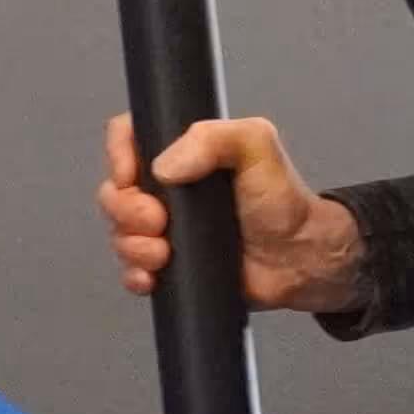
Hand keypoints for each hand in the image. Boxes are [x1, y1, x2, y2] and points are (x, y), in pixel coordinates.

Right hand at [101, 113, 368, 311]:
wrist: (299, 258)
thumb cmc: (283, 200)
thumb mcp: (257, 145)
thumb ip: (213, 138)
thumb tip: (164, 165)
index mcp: (183, 152)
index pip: (128, 137)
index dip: (118, 155)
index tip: (131, 175)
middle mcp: (168, 188)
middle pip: (114, 191)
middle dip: (126, 209)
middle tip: (160, 220)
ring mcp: (166, 228)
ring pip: (119, 233)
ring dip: (132, 245)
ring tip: (164, 253)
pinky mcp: (170, 265)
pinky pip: (132, 270)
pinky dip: (134, 275)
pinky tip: (152, 276)